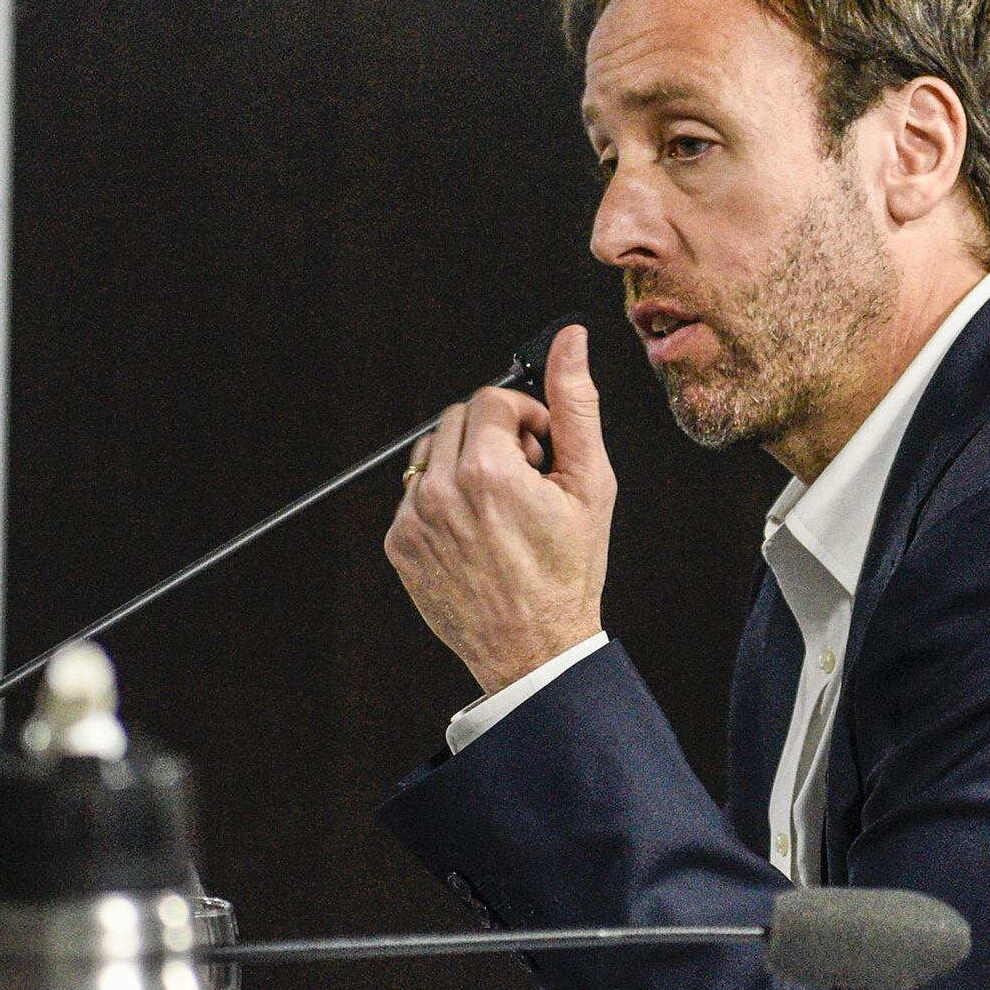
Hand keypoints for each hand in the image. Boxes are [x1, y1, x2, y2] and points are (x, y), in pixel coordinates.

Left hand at [385, 324, 617, 693]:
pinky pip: (415, 494)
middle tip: (526, 478)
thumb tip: (570, 344)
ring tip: (500, 506)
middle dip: (494, 436)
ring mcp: (413, 519)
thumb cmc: (567, 574)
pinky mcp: (399, 543)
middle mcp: (441, 491)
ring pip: (432, 452)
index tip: (541, 448)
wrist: (534, 646)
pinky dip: (444, 500)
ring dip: (465, 464)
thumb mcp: (589, 485)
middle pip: (457, 418)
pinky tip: (478, 530)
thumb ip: (575, 405)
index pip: (490, 399)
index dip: (524, 418)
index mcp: (487, 472)